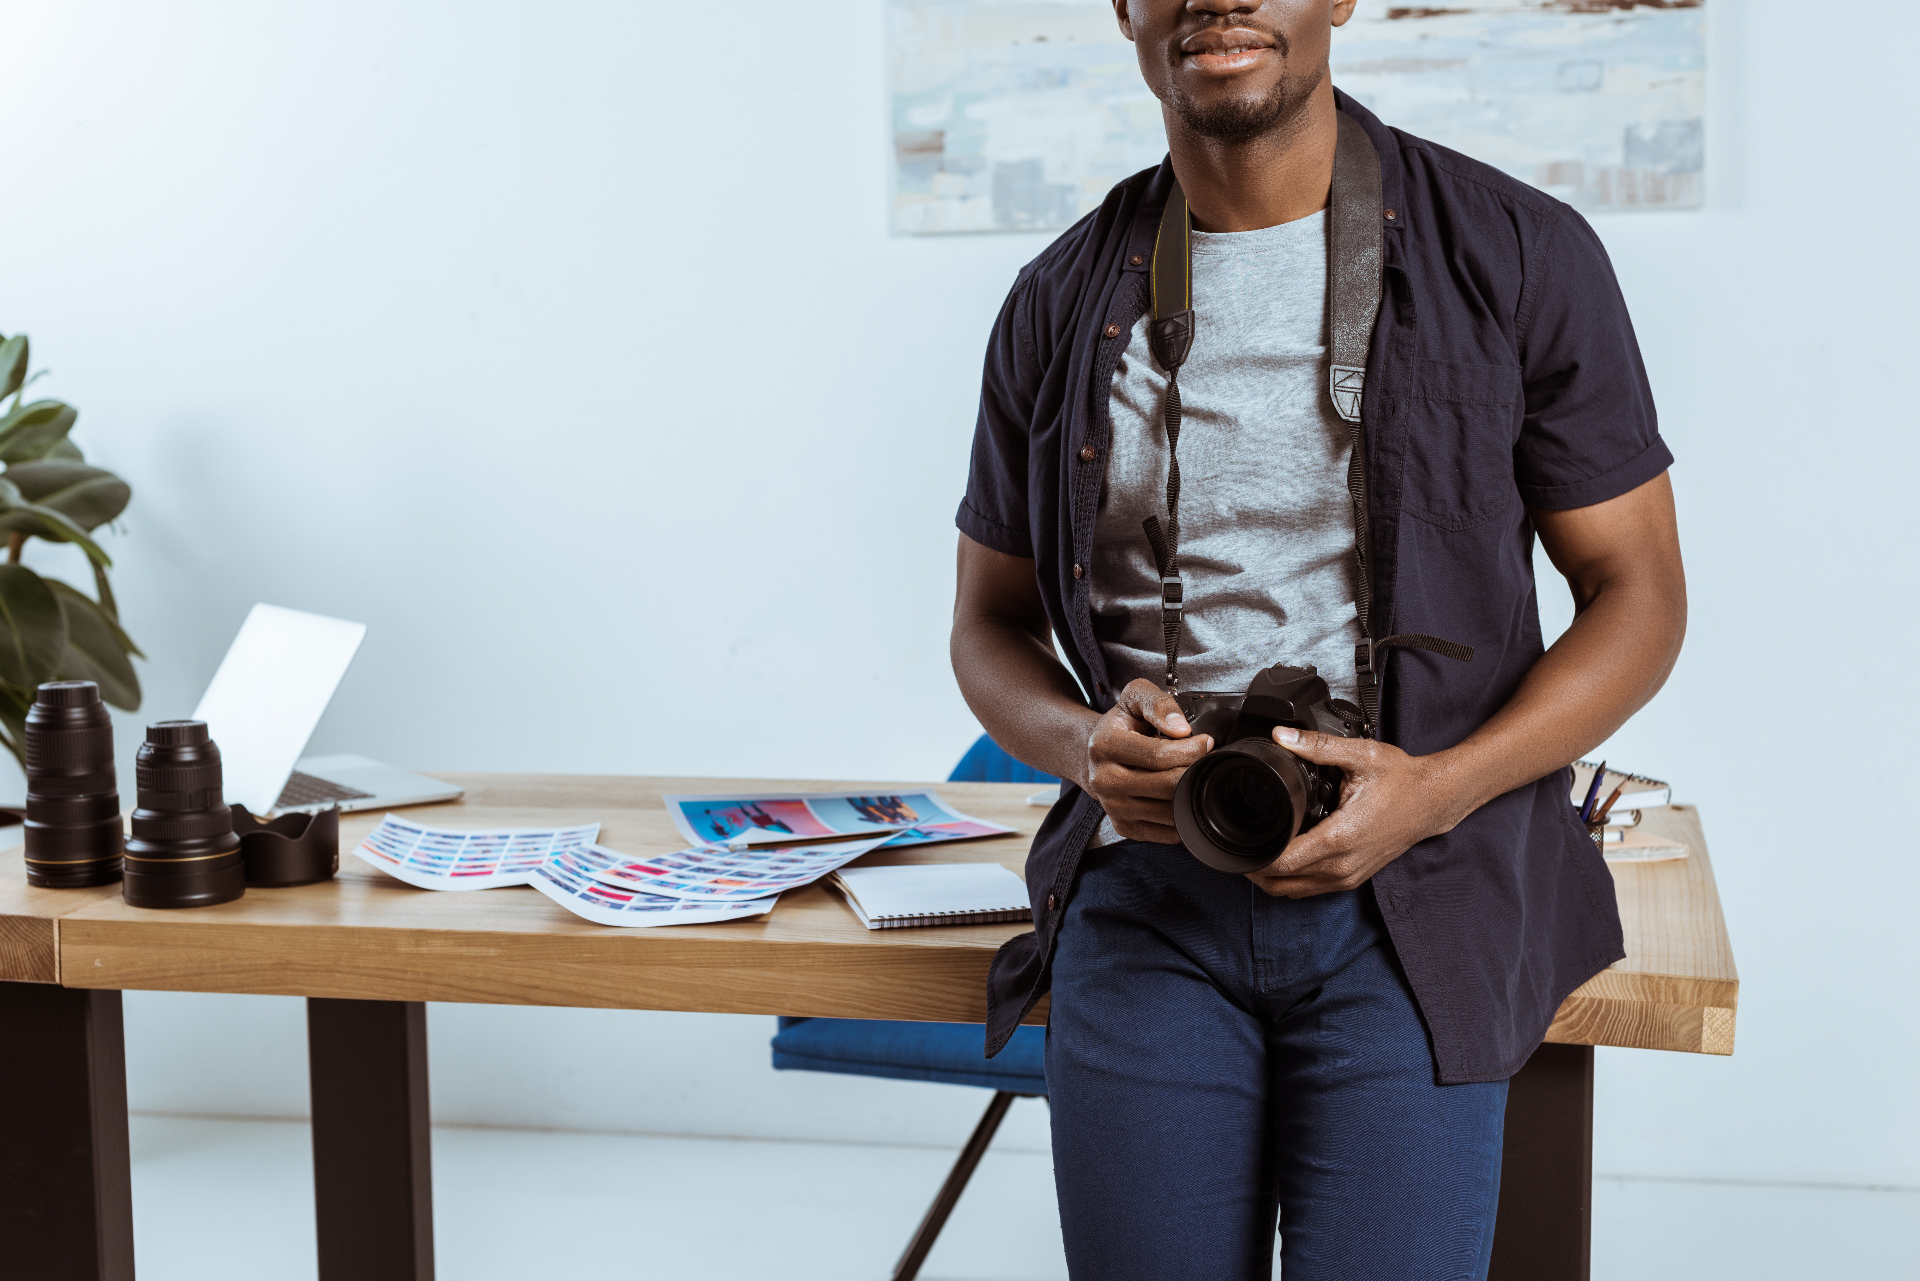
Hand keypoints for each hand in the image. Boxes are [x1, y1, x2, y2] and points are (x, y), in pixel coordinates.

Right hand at [1082, 679, 1212, 843]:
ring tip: (1192, 776)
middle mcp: (1103, 780)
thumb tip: (1181, 729)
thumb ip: (1158, 703)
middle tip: (1203, 761)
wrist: (1094, 754)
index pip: (1159, 756)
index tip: (1205, 742)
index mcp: (1104, 745)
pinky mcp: (1123, 827)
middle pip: (1167, 786)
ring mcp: (1112, 807)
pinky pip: (1166, 832)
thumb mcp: (1135, 698)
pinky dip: (1182, 817)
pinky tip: (1181, 797)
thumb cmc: (1122, 724)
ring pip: (1169, 812)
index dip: (1191, 749)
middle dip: (1194, 772)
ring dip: (1190, 794)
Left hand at [1245, 727, 1466, 898]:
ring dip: (1269, 878)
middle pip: (1281, 883)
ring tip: (1252, 851)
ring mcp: (1348, 876)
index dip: (1253, 855)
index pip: (1283, 862)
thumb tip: (1281, 737)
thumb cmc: (1401, 780)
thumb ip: (1317, 745)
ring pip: (1294, 892)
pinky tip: (1280, 858)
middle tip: (1235, 844)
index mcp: (1340, 837)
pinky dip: (1290, 880)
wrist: (1433, 801)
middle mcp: (1342, 865)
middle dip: (1254, 867)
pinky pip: (1311, 889)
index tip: (1236, 840)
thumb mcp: (1360, 755)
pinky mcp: (1353, 878)